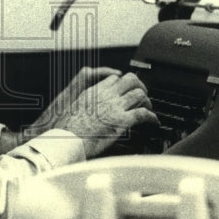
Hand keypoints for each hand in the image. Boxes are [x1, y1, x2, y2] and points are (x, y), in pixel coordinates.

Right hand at [30, 70, 159, 158]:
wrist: (65, 139)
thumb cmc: (65, 130)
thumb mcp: (71, 110)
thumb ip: (84, 105)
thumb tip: (89, 111)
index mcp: (93, 91)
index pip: (114, 78)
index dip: (123, 83)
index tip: (127, 90)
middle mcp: (105, 95)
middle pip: (130, 80)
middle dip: (140, 86)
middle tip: (143, 95)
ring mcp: (114, 107)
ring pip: (139, 95)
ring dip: (147, 101)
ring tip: (149, 109)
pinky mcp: (121, 121)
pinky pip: (143, 114)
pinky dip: (152, 118)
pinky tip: (154, 122)